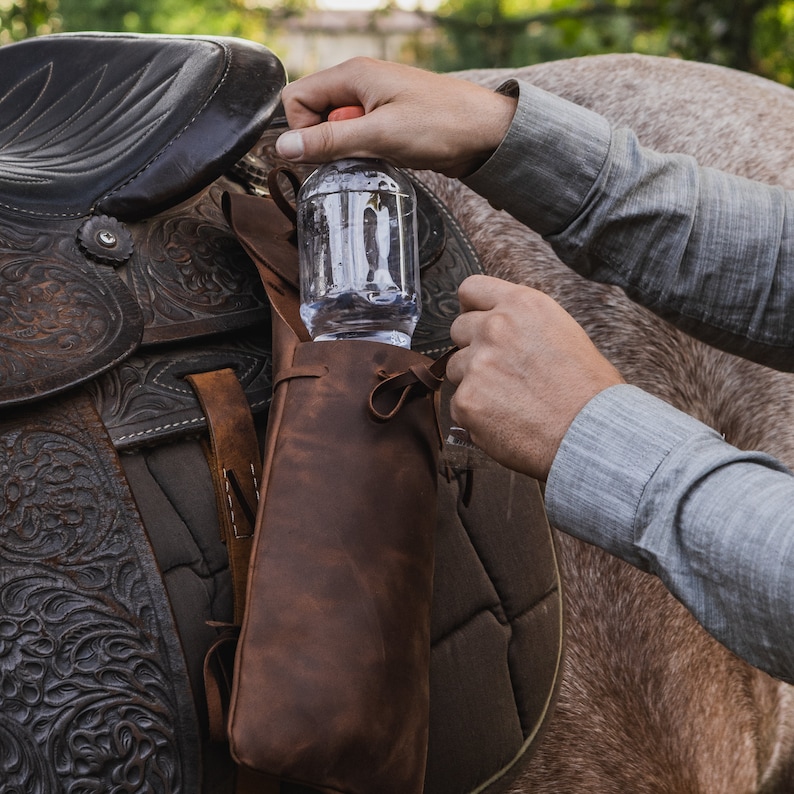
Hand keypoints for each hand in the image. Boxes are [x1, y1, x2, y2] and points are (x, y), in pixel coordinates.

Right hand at [276, 57, 516, 177]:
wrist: (487, 133)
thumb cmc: (442, 124)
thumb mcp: (379, 135)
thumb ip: (329, 141)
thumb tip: (284, 147)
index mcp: (353, 75)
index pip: (296, 98)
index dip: (303, 130)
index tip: (325, 152)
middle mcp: (360, 84)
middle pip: (314, 114)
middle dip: (325, 142)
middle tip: (355, 155)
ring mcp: (374, 103)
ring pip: (336, 130)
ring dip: (347, 150)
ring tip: (377, 155)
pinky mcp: (387, 121)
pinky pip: (358, 138)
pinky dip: (364, 152)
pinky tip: (385, 158)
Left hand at [447, 275, 623, 479]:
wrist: (591, 433)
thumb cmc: (589, 390)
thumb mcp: (564, 332)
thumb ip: (525, 325)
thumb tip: (502, 329)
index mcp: (522, 305)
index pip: (472, 288)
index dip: (471, 307)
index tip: (474, 318)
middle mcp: (495, 328)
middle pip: (458, 328)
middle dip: (473, 347)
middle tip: (499, 370)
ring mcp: (477, 364)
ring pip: (456, 368)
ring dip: (474, 382)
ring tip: (509, 400)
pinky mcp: (467, 401)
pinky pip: (459, 405)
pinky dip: (476, 415)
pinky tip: (505, 422)